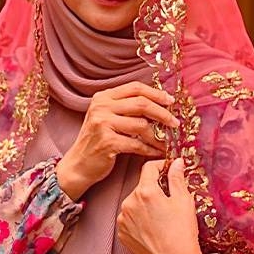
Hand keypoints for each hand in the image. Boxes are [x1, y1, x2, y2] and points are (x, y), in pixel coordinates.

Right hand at [56, 81, 177, 200]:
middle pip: (141, 104)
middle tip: (175, 123)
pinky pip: (137, 144)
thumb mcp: (106, 117)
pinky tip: (156, 153)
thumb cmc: (96, 142)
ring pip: (142, 125)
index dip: (156, 93)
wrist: (78, 165)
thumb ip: (126, 108)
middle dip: (162, 113)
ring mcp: (102, 124)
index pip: (135, 88)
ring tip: (166, 143)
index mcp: (103, 97)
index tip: (170, 101)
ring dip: (158, 136)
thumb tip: (159, 104)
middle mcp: (101, 107)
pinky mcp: (107, 142)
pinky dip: (150, 150)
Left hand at [117, 158, 217, 253]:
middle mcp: (129, 203)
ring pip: (134, 203)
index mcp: (145, 191)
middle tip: (170, 199)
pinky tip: (153, 228)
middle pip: (141, 186)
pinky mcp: (121, 234)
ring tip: (161, 217)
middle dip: (154, 188)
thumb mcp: (184, 201)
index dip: (161, 166)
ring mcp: (123, 220)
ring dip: (145, 204)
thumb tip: (176, 162)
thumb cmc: (183, 232)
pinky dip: (139, 219)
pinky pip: (129, 219)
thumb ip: (177, 178)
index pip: (149, 168)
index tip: (169, 170)